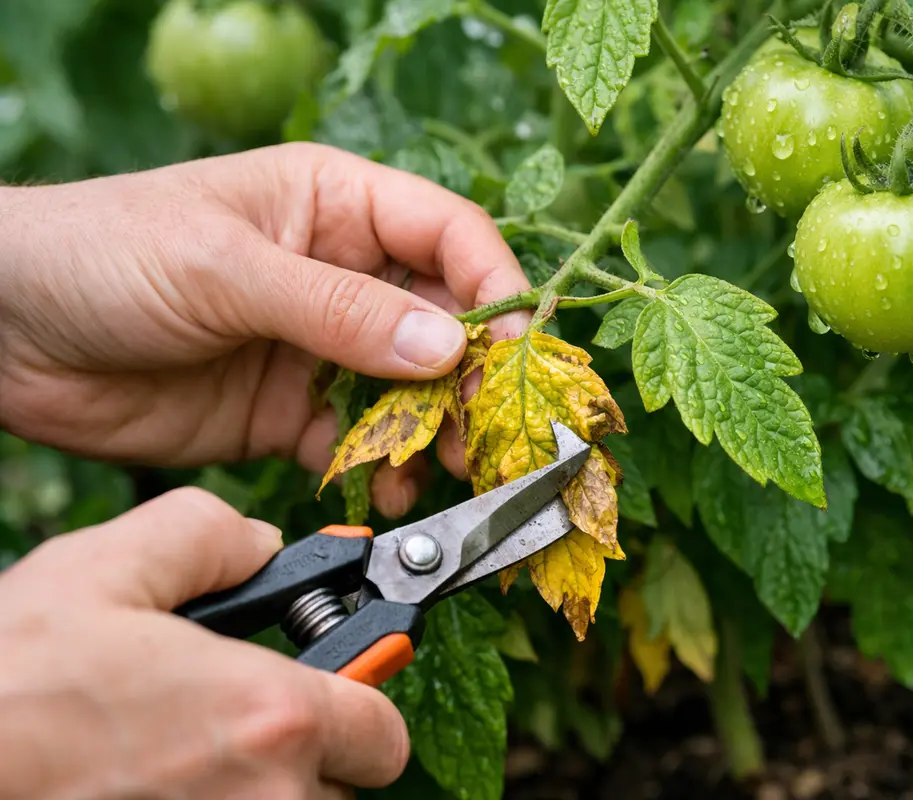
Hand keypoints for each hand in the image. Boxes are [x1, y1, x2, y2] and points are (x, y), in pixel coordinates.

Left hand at [0, 142, 530, 516]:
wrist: (4, 333)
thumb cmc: (104, 253)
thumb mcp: (225, 267)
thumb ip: (339, 310)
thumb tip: (449, 348)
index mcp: (338, 206)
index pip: (451, 237)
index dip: (495, 290)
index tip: (517, 352)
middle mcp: (344, 275)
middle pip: (446, 322)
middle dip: (477, 377)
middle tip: (494, 432)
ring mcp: (319, 348)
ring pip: (412, 391)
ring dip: (440, 431)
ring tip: (452, 471)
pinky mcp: (288, 413)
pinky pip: (360, 443)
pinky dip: (384, 469)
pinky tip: (390, 490)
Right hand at [0, 487, 408, 798]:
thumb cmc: (7, 683)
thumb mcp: (105, 569)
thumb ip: (209, 536)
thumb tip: (260, 546)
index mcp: (271, 718)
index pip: (384, 734)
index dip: (358, 706)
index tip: (325, 694)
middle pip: (339, 788)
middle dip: (304, 754)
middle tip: (233, 726)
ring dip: (257, 794)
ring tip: (179, 760)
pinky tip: (151, 789)